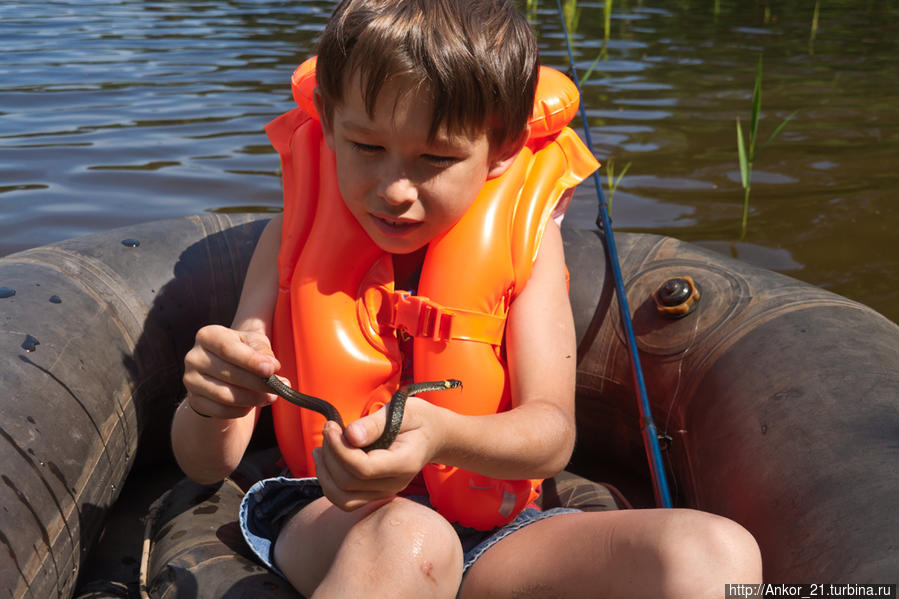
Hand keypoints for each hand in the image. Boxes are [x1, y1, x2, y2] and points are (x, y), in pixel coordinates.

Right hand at [182, 324, 281, 418]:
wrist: (221, 374)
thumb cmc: (241, 353)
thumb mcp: (253, 343)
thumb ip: (262, 350)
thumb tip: (272, 366)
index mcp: (208, 336)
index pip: (229, 348)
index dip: (251, 360)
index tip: (272, 369)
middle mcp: (194, 357)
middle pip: (229, 374)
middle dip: (259, 383)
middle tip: (279, 388)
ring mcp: (191, 380)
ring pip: (225, 395)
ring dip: (253, 399)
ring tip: (270, 397)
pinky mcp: (194, 400)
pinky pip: (220, 410)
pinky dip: (240, 410)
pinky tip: (252, 405)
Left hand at [313, 397, 444, 509]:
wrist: (434, 435)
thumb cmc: (419, 419)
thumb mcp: (405, 411)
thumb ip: (376, 423)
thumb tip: (350, 435)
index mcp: (404, 463)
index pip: (364, 469)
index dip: (340, 449)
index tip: (332, 426)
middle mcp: (394, 484)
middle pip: (348, 483)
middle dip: (330, 455)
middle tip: (328, 428)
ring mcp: (384, 492)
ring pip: (342, 498)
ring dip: (325, 474)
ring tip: (321, 448)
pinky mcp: (374, 493)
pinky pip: (345, 498)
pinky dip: (329, 481)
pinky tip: (327, 459)